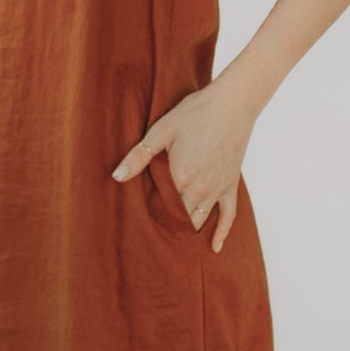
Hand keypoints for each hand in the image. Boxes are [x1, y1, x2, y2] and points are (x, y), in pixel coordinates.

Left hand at [111, 83, 255, 252]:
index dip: (148, 214)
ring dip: (188, 230)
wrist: (232, 104)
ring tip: (174, 243)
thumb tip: (117, 176)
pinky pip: (229, 215)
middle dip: (166, 226)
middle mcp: (199, 188)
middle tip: (152, 238)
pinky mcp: (231, 185)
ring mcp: (217, 189)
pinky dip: (222, 232)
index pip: (159, 206)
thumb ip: (139, 156)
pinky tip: (214, 247)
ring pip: (199, 219)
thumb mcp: (161, 130)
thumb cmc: (195, 112)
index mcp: (178, 176)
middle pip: (178, 217)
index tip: (136, 224)